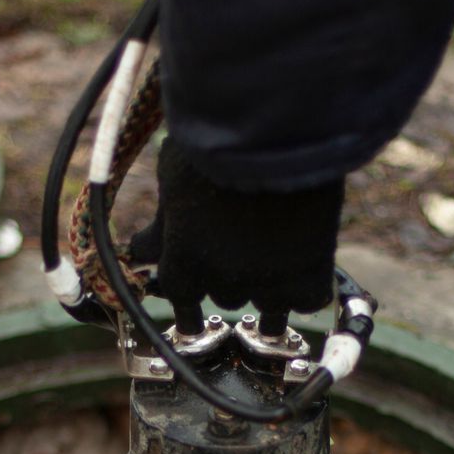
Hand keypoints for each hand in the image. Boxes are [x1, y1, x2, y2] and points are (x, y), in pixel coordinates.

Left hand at [127, 136, 343, 338]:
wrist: (269, 140)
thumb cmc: (210, 150)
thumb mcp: (170, 179)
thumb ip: (162, 219)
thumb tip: (145, 246)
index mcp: (182, 264)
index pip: (179, 299)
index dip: (187, 302)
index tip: (193, 306)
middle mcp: (220, 284)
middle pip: (225, 298)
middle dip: (230, 280)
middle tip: (242, 255)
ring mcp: (266, 285)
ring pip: (268, 314)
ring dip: (270, 296)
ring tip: (277, 279)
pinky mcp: (306, 278)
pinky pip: (307, 302)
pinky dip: (308, 291)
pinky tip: (309, 278)